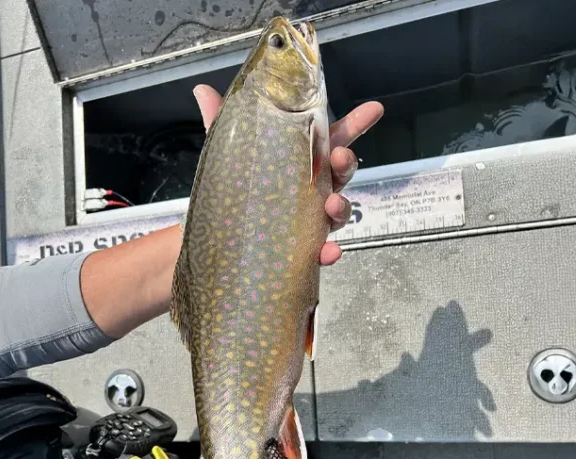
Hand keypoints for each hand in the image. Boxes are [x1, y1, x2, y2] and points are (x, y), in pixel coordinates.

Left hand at [192, 85, 383, 265]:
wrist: (216, 242)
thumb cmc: (233, 191)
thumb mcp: (227, 155)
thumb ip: (221, 124)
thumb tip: (202, 89)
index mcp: (299, 161)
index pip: (330, 139)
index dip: (354, 124)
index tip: (373, 109)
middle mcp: (309, 189)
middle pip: (339, 173)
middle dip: (347, 162)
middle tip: (342, 156)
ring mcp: (310, 220)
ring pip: (336, 211)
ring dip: (341, 206)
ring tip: (332, 203)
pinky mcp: (302, 250)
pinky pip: (322, 252)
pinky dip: (329, 252)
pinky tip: (327, 252)